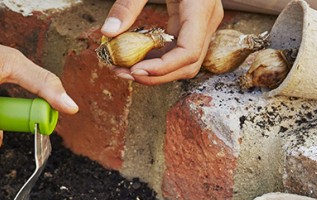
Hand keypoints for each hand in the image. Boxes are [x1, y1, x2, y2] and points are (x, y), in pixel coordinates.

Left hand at [100, 0, 223, 83]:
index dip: (163, 69)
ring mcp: (202, 23)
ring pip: (183, 61)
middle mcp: (207, 19)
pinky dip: (156, 57)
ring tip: (122, 67)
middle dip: (155, 75)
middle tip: (121, 73)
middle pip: (187, 64)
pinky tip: (132, 56)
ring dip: (154, 70)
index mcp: (201, 6)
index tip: (135, 70)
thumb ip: (128, 3)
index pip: (188, 52)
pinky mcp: (192, 23)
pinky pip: (177, 49)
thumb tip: (108, 33)